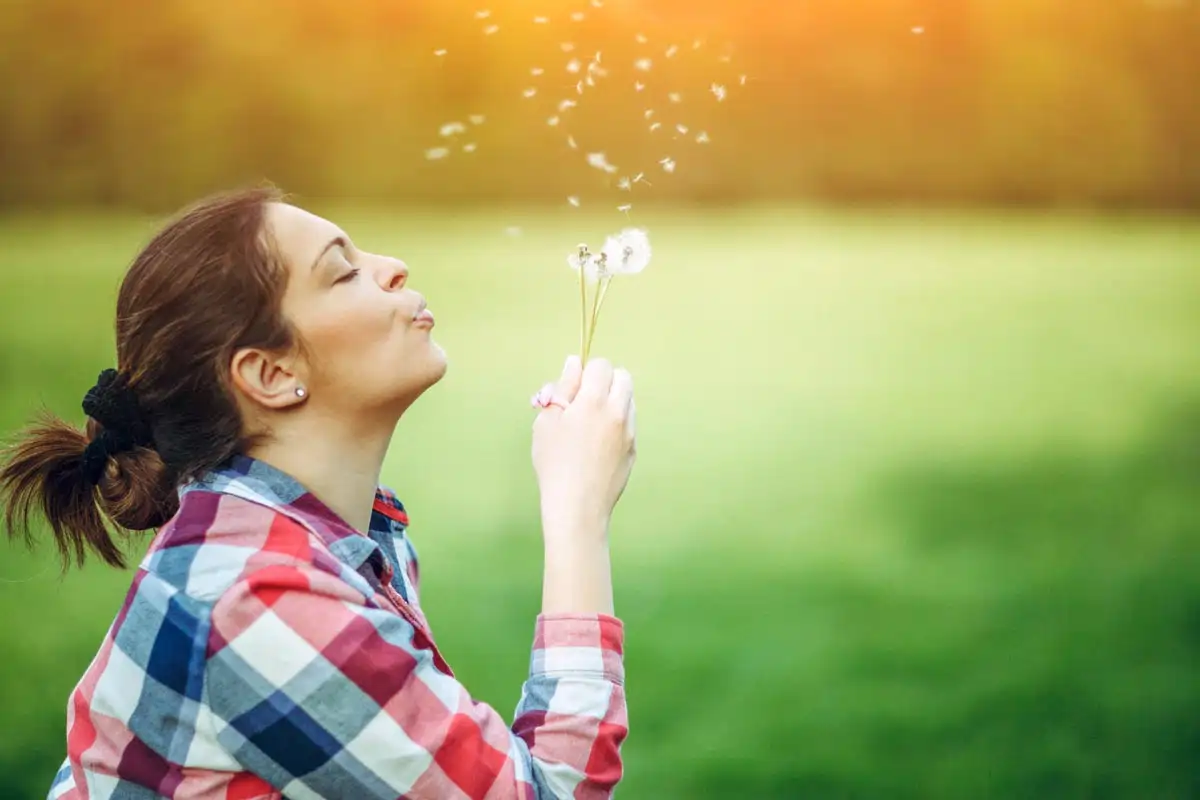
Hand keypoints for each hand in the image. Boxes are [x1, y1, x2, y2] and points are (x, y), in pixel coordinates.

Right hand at [532, 356, 636, 540]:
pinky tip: (597, 444)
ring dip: (613, 401)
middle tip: (583, 400)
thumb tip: (573, 363)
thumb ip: (561, 388)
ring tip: (590, 423)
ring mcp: (630, 431)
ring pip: (629, 400)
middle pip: (623, 377)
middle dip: (605, 381)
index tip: (573, 388)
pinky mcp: (634, 450)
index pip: (601, 365)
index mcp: (594, 401)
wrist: (578, 507)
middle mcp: (618, 411)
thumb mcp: (547, 422)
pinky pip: (629, 424)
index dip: (586, 371)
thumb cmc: (554, 464)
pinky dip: (617, 423)